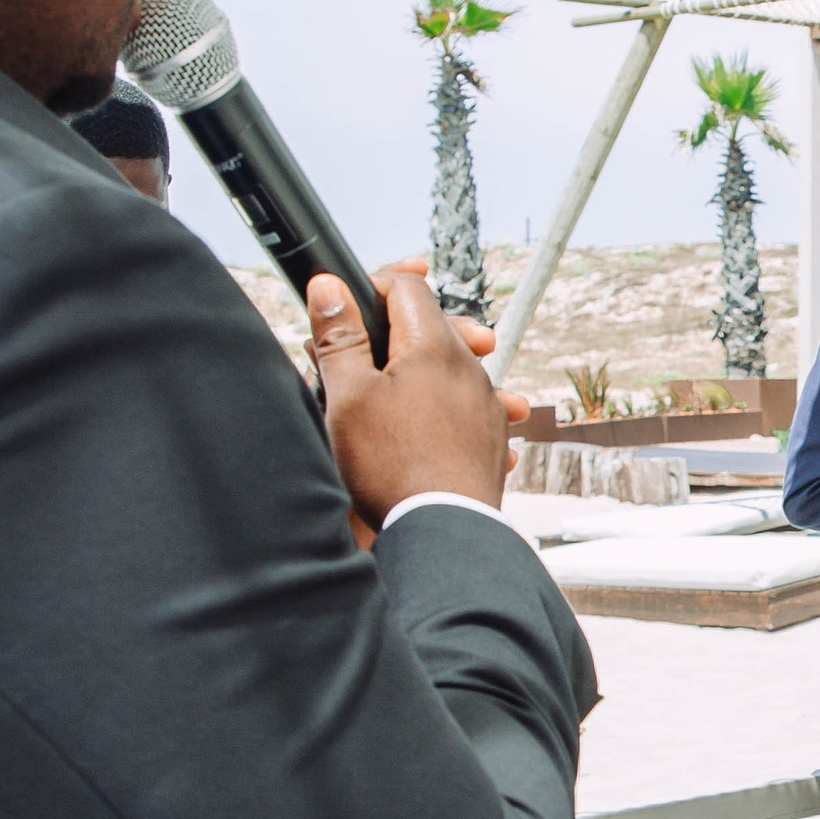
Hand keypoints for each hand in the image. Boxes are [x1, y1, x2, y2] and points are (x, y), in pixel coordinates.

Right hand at [307, 263, 524, 528]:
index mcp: (432, 346)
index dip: (373, 288)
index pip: (407, 286)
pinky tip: (423, 428)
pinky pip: (468, 406)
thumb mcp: (348, 395)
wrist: (443, 532)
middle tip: (368, 349)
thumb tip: (328, 286)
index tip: (349, 309)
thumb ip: (339, 337)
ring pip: (452, 366)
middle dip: (396, 330)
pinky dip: (443, 405)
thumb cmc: (391, 468)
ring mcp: (486, 403)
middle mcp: (469, 368)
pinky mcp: (491, 436)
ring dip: (422, 369)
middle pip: (433, 324)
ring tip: (392, 392)